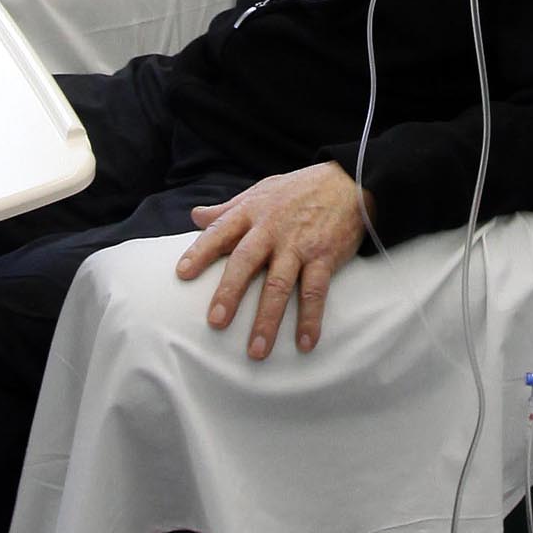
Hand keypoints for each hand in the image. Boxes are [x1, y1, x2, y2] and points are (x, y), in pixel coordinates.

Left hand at [177, 164, 366, 359]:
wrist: (350, 181)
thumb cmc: (299, 189)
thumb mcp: (261, 191)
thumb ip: (228, 208)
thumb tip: (195, 216)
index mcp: (251, 212)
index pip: (219, 231)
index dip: (199, 252)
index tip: (182, 274)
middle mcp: (271, 229)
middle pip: (245, 262)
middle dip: (229, 293)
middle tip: (216, 322)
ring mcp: (298, 244)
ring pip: (278, 285)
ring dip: (267, 319)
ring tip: (256, 351)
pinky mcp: (324, 256)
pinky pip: (315, 291)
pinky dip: (310, 318)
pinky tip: (305, 343)